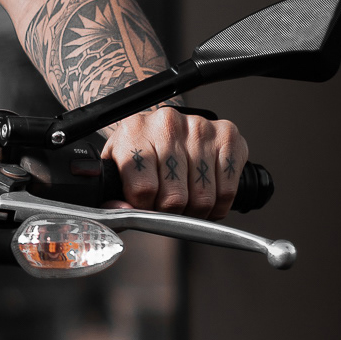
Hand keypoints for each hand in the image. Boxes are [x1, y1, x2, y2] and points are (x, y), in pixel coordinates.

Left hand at [101, 108, 246, 220]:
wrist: (161, 125)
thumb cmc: (139, 150)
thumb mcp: (116, 167)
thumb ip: (112, 193)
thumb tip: (121, 211)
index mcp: (134, 132)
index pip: (143, 190)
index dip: (145, 209)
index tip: (146, 208)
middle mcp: (168, 125)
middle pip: (175, 198)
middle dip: (171, 214)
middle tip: (168, 210)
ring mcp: (200, 128)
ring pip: (203, 198)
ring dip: (196, 212)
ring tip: (187, 204)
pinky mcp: (227, 135)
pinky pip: (228, 189)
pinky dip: (219, 204)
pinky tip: (208, 197)